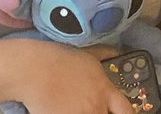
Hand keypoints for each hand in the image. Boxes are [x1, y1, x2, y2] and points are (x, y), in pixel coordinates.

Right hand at [10, 41, 130, 113]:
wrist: (34, 70)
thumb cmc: (60, 60)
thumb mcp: (89, 55)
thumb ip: (106, 56)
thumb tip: (116, 53)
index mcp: (106, 90)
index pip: (126, 111)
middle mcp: (96, 106)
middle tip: (97, 109)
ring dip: (87, 113)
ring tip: (76, 107)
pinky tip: (64, 109)